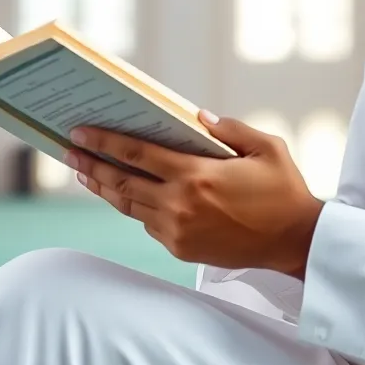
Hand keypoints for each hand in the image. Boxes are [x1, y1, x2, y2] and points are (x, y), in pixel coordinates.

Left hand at [63, 113, 323, 277]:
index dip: (105, 142)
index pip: (137, 154)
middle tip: (69, 151)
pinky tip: (125, 195)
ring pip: (130, 207)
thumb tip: (198, 116)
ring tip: (85, 174)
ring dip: (105, 188)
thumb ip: (229, 129)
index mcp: (197, 175)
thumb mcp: (265, 147)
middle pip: (122, 182)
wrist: (295, 241)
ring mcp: (178, 231)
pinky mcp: (181, 249)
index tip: (81, 132)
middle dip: (92, 165)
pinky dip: (134, 207)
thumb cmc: (283, 190)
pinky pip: (149, 224)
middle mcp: (180, 205)